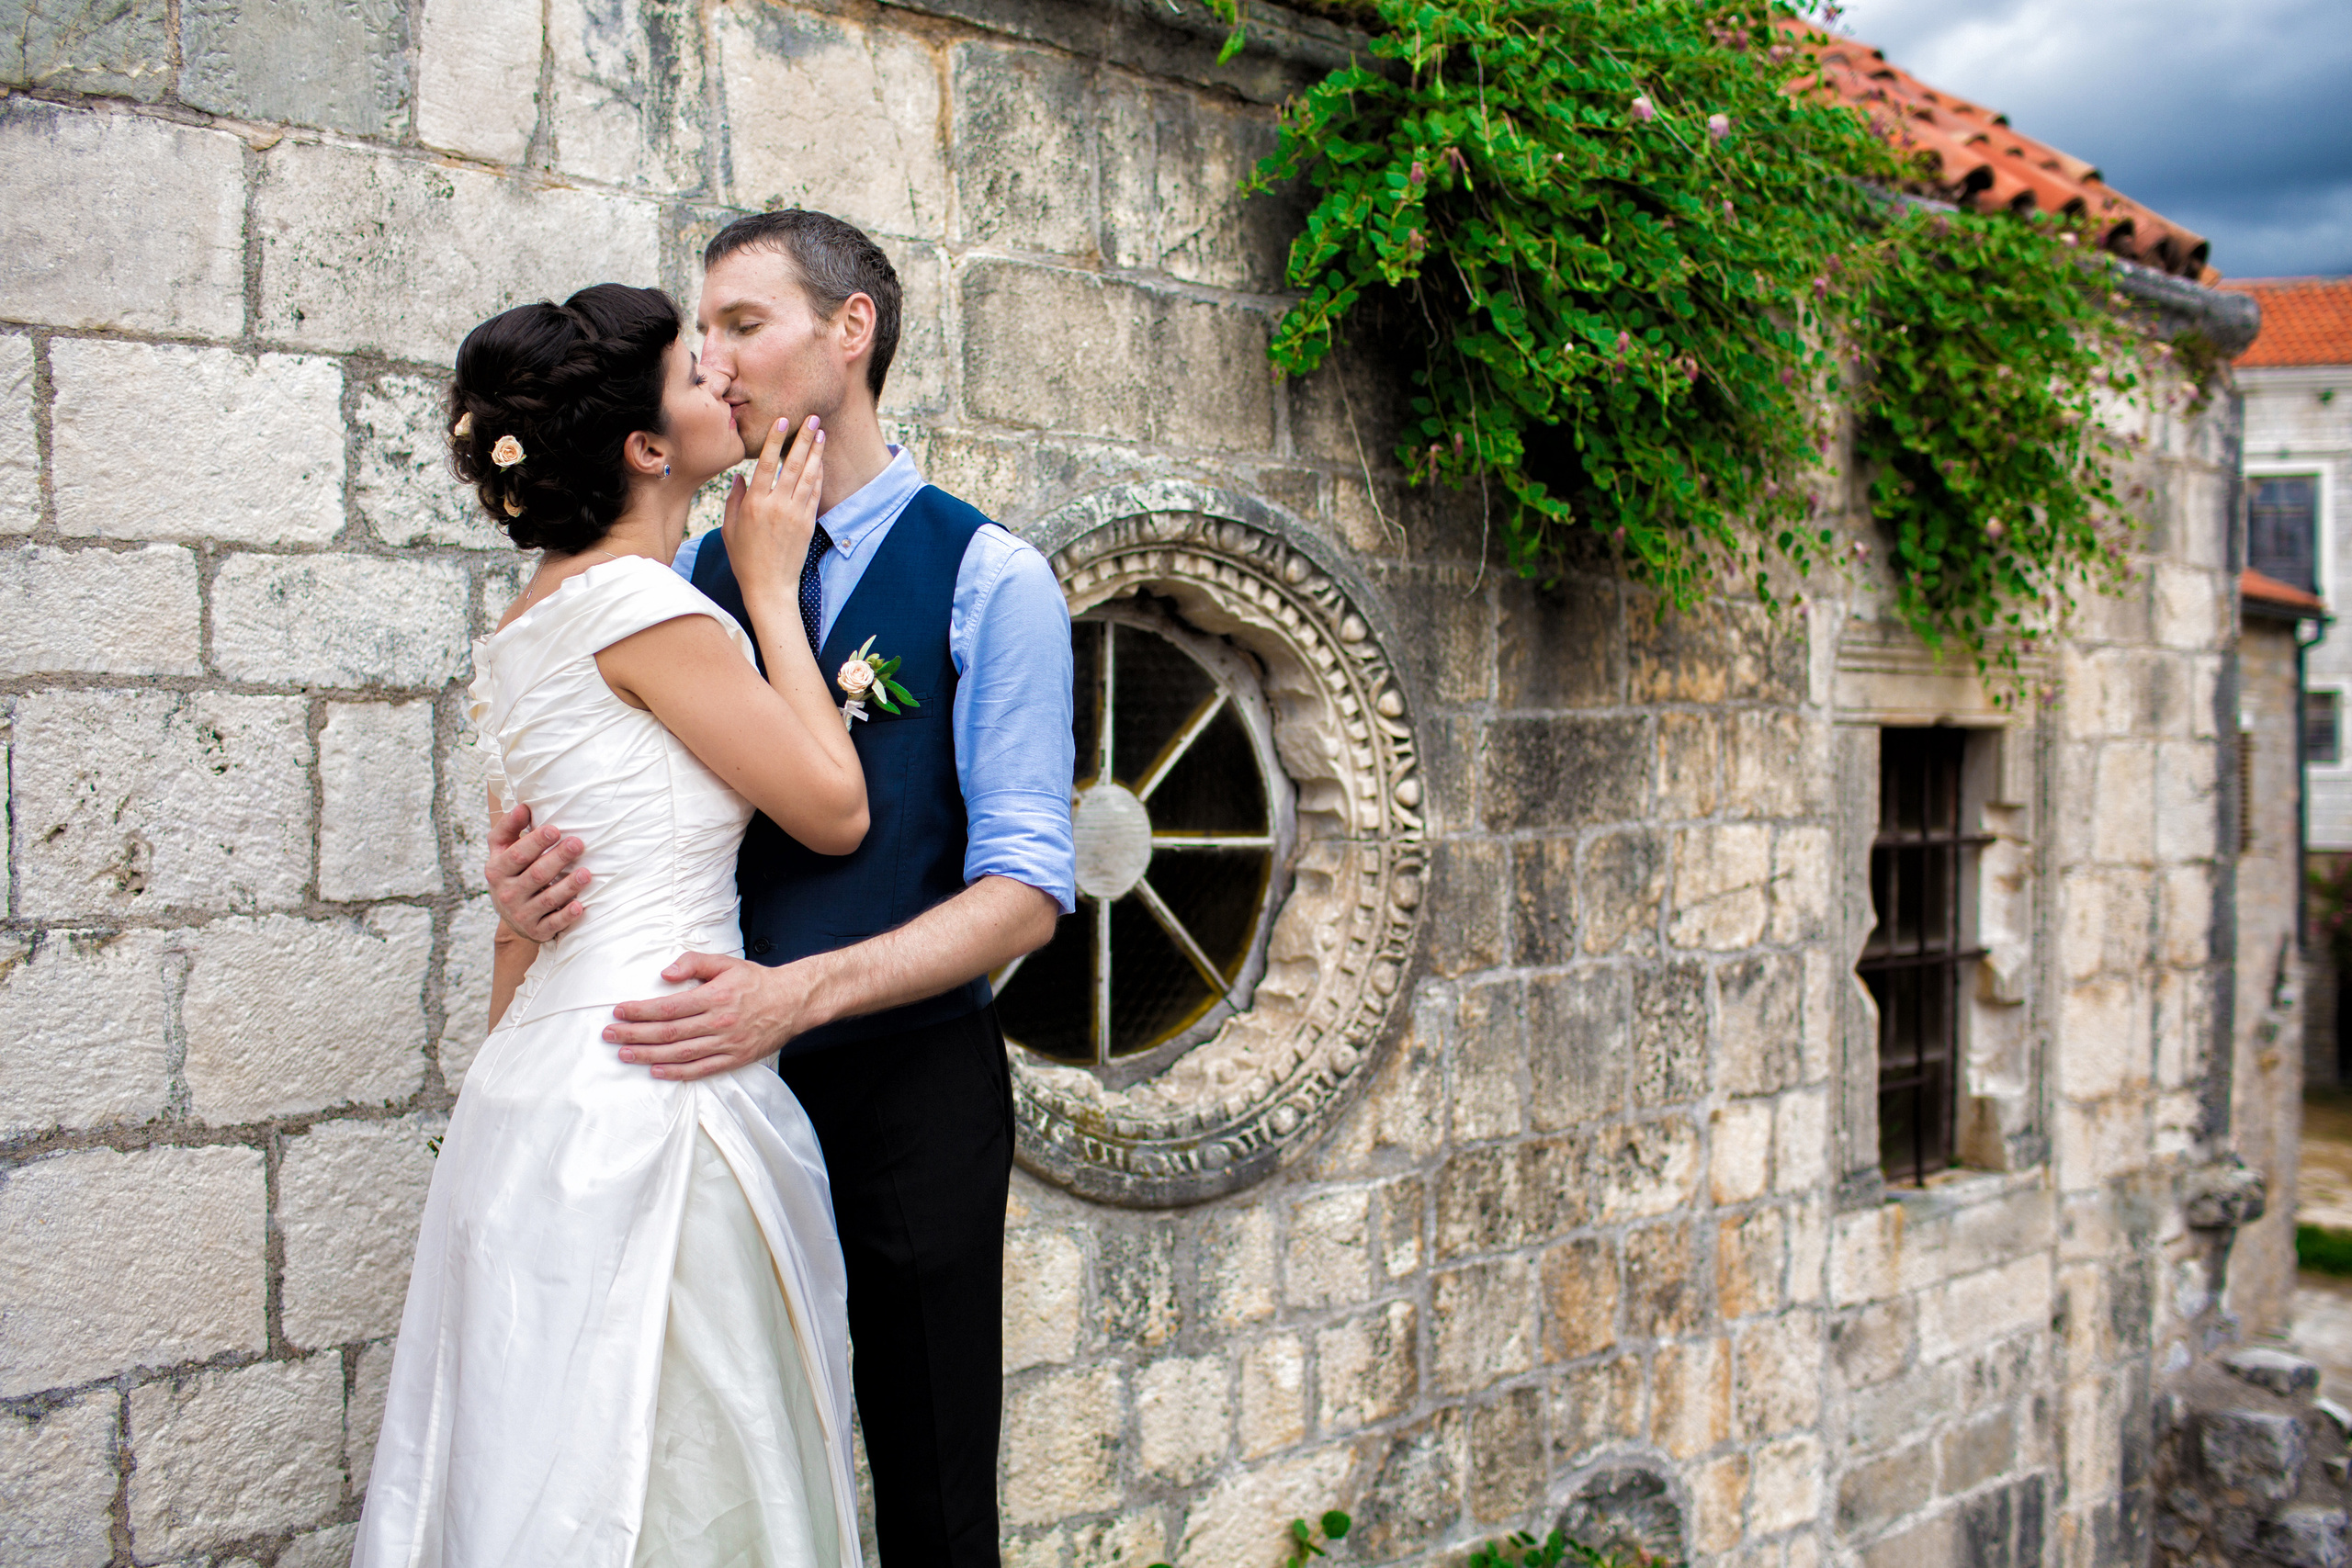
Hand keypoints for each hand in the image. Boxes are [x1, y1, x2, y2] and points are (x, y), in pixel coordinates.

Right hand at [485, 801, 589, 941]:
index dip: (536, 842)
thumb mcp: (502, 849)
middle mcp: (507, 893)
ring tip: (586, 873)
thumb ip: (509, 827)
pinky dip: (566, 916)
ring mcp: (521, 914)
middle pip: (536, 875)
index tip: (555, 829)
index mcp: (498, 870)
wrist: (509, 913)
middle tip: (578, 843)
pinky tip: (579, 906)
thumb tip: (523, 806)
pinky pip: (553, 924)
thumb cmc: (511, 871)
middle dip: (558, 858)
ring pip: (548, 899)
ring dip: (568, 886)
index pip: (518, 855)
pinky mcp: (536, 931)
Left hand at [604, 953, 817, 1079]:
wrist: (793, 1001)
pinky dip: (676, 1073)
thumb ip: (694, 962)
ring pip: (679, 1054)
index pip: (668, 1007)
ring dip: (648, 1055)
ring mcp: (727, 1044)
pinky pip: (701, 1070)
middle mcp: (719, 1022)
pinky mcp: (734, 1059)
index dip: (640, 1011)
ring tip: (624, 1054)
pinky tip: (656, 1071)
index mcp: (715, 997)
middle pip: (668, 1033)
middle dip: (635, 1034)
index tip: (619, 1011)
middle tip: (610, 1034)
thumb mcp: (726, 963)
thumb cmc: (757, 981)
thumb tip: (665, 973)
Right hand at [721, 413, 824, 608]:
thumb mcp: (730, 528)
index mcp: (755, 504)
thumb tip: (741, 476)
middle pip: (794, 465)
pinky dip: (819, 476)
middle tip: (814, 418)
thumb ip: (734, 499)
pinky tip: (821, 462)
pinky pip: (815, 494)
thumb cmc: (744, 558)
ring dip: (816, 453)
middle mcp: (777, 506)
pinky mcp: (808, 524)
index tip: (783, 421)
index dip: (776, 440)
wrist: (769, 586)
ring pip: (809, 476)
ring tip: (822, 434)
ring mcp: (795, 515)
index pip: (767, 464)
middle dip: (805, 439)